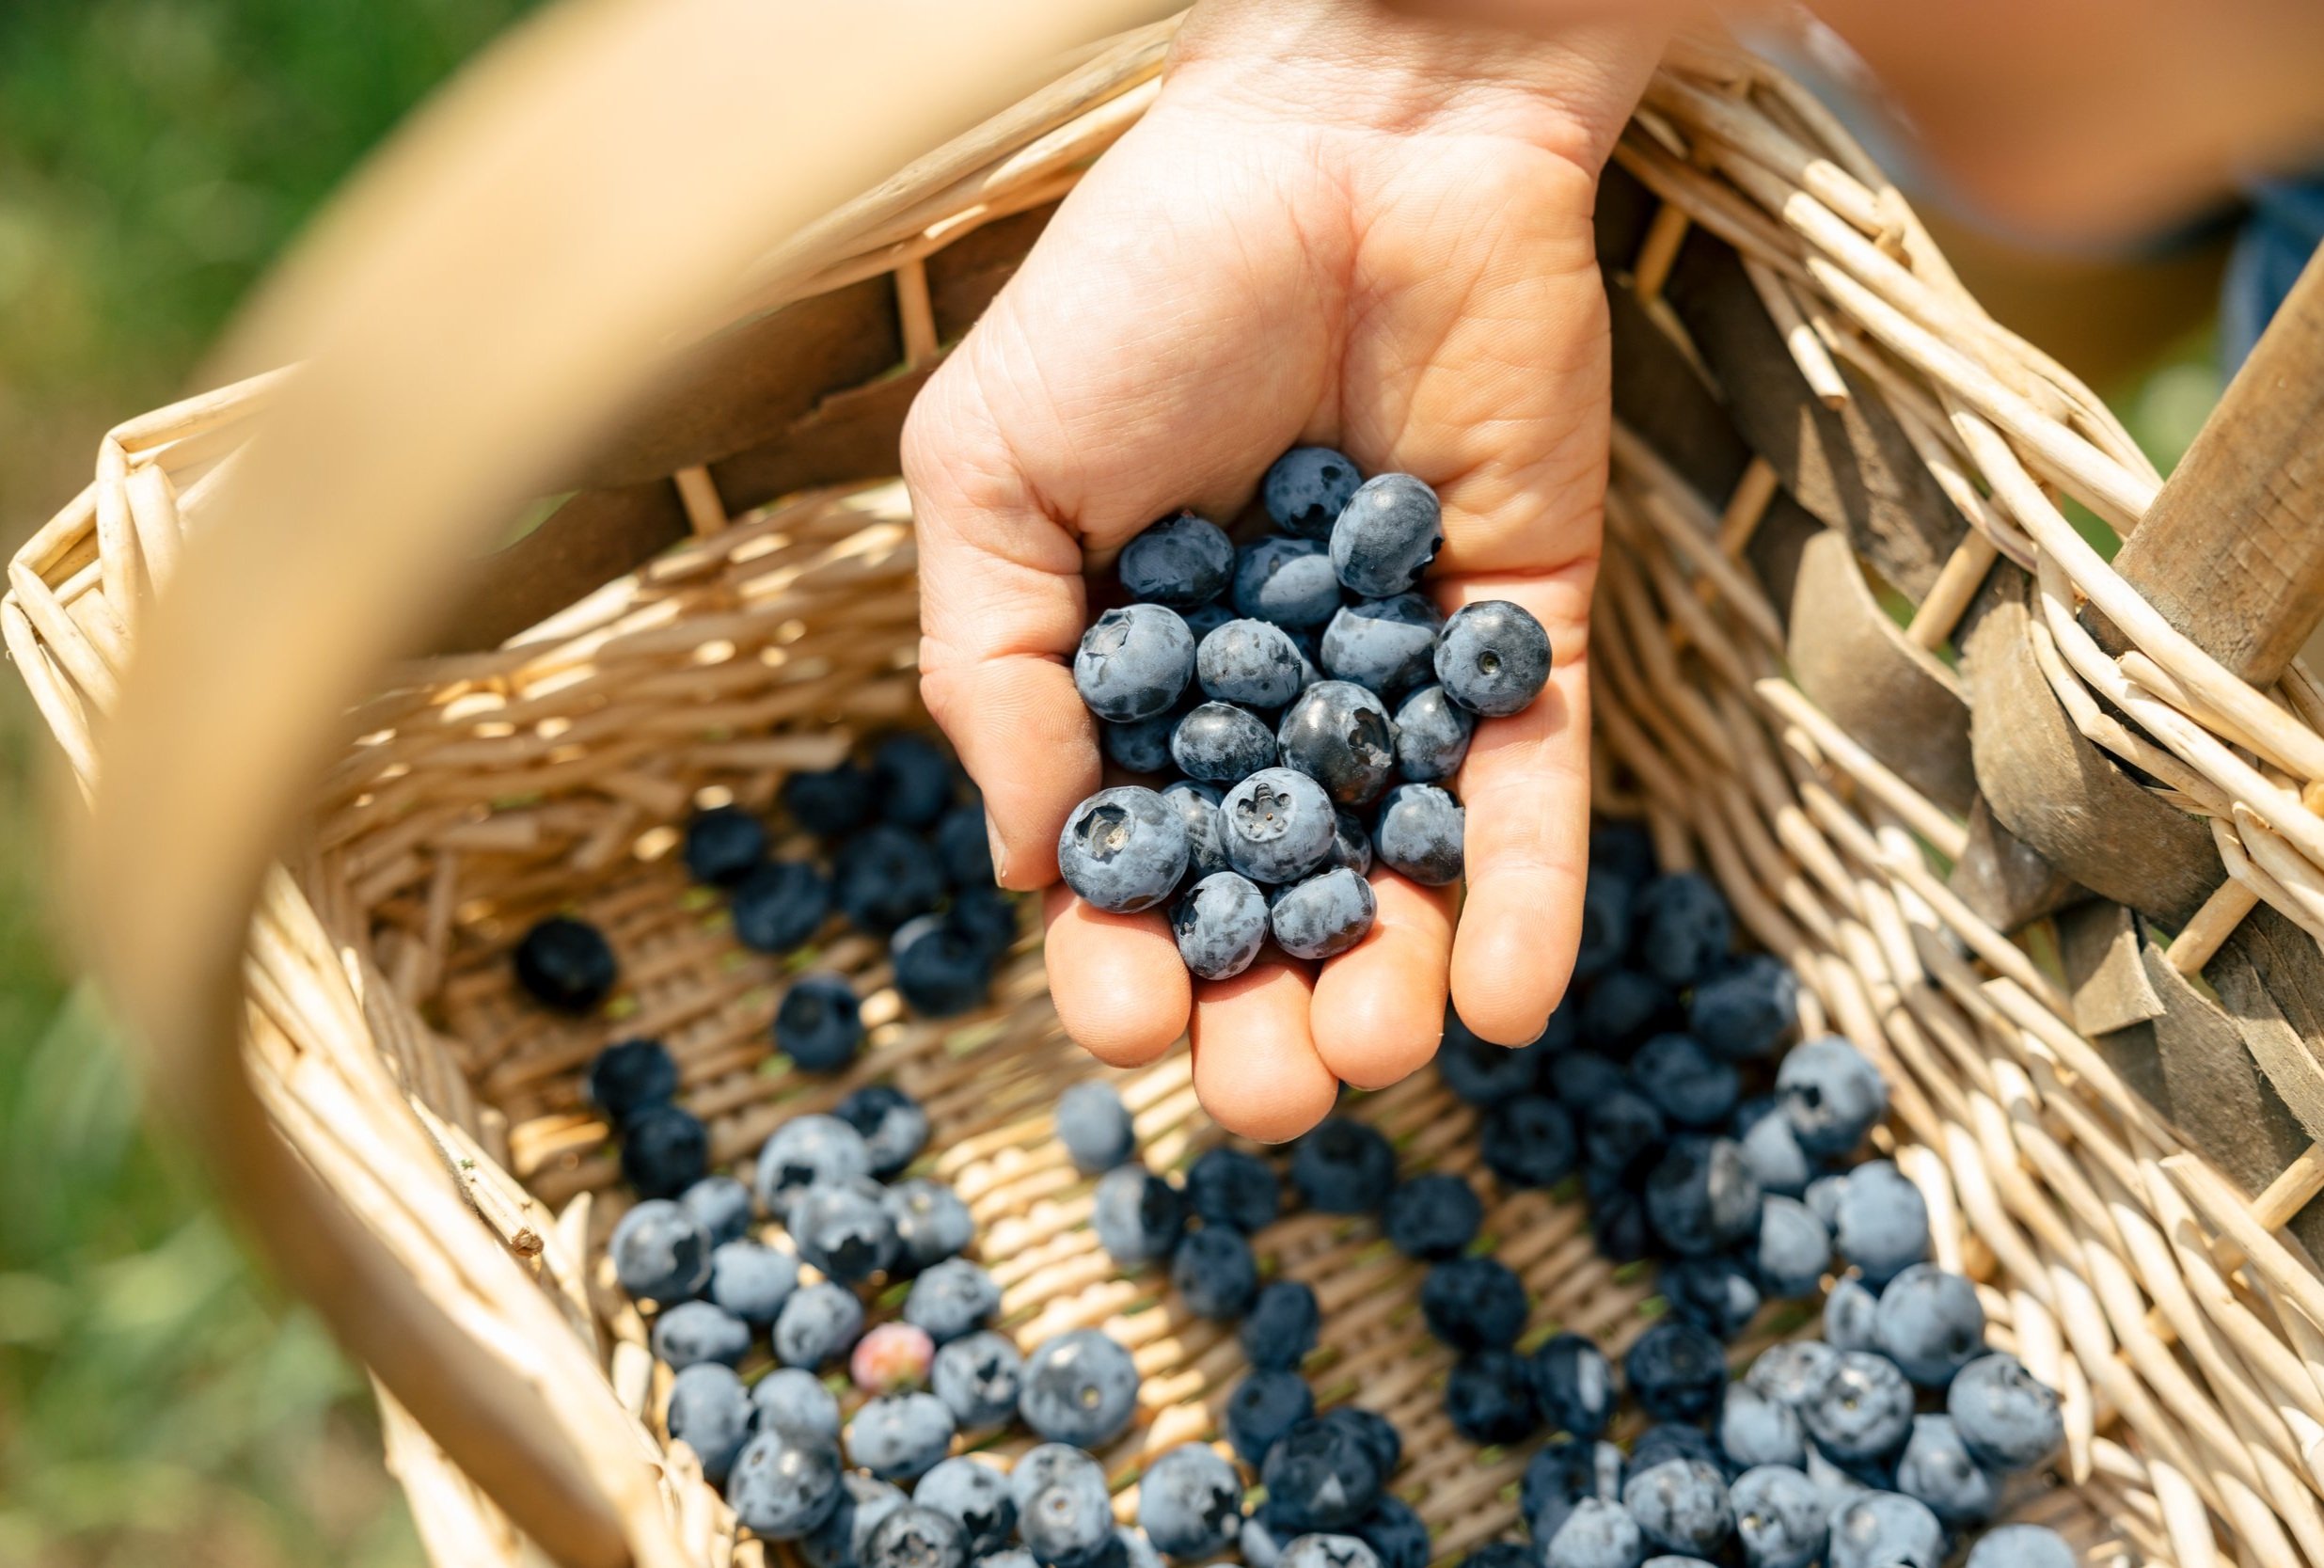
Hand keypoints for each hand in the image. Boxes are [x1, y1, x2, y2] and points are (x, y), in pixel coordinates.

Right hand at [902, 0, 1663, 1139]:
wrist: (1346, 139)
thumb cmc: (1139, 293)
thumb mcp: (992, 474)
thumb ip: (992, 668)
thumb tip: (1029, 867)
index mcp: (1126, 676)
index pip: (1128, 858)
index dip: (1124, 956)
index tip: (1126, 1028)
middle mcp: (1268, 701)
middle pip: (1270, 897)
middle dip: (1266, 1012)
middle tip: (1273, 1096)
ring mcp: (1400, 677)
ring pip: (1400, 871)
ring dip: (1389, 982)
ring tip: (1376, 1058)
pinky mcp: (1527, 635)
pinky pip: (1529, 787)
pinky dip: (1524, 896)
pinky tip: (1501, 999)